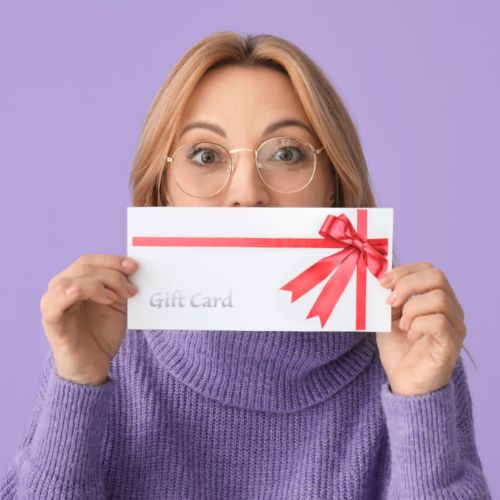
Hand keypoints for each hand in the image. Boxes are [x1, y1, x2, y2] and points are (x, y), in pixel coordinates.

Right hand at [40, 254, 139, 384]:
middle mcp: (62, 287)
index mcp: (77, 280)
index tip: (134, 266)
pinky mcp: (51, 322)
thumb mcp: (120, 305)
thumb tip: (135, 268)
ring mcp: (54, 303)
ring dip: (97, 285)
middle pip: (84, 267)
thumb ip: (123, 286)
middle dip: (112, 274)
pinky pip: (54, 303)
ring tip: (114, 299)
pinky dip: (68, 293)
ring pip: (71, 280)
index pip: (91, 261)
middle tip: (131, 290)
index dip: (112, 260)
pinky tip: (80, 292)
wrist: (93, 365)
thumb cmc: (104, 333)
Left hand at [375, 261, 465, 395]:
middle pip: (437, 277)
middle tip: (390, 302)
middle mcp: (451, 309)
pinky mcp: (452, 343)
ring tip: (402, 325)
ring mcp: (454, 326)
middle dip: (407, 285)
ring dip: (412, 309)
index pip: (429, 270)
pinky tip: (410, 336)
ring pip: (439, 299)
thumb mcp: (387, 317)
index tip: (382, 282)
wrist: (403, 382)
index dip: (404, 271)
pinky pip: (439, 322)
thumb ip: (388, 298)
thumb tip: (382, 279)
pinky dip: (418, 325)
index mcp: (435, 299)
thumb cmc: (398, 349)